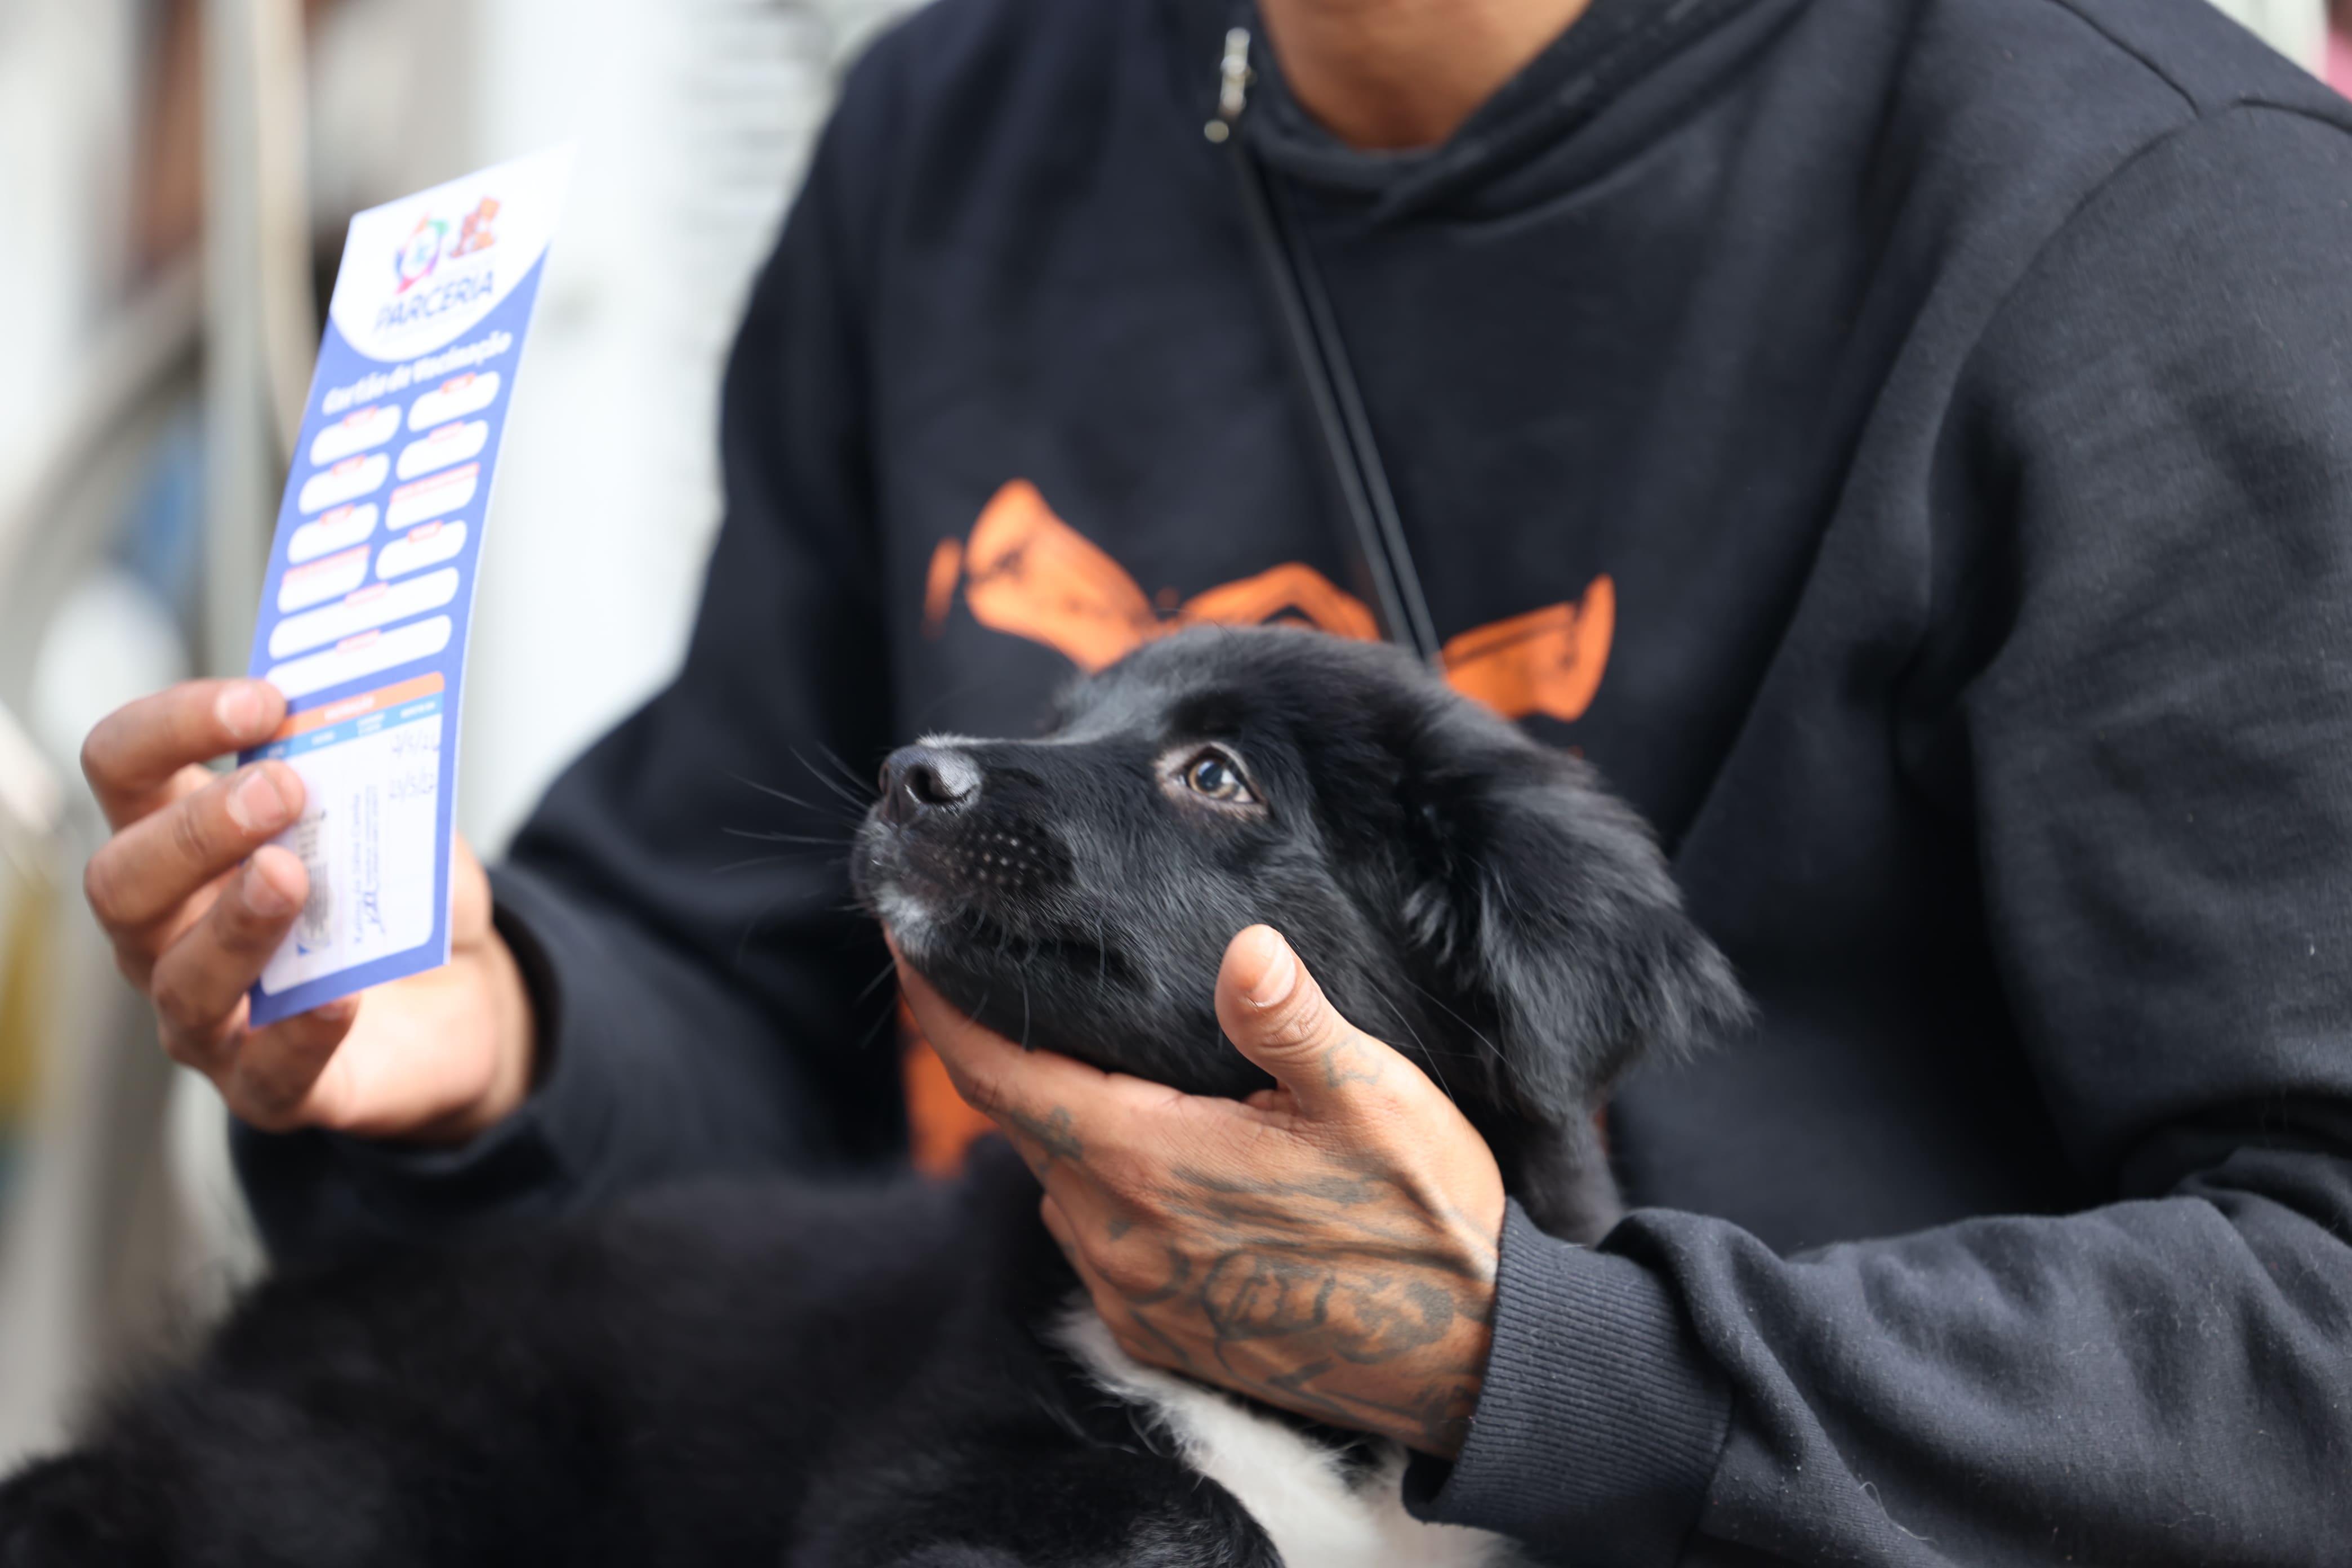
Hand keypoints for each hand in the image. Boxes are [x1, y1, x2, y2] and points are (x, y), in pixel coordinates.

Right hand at [81, 678, 535, 1141]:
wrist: (463, 994)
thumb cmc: (397, 894)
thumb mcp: (398, 817)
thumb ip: (382, 779)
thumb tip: (380, 735)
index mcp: (182, 842)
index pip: (124, 766)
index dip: (173, 726)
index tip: (261, 702)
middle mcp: (169, 931)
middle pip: (123, 880)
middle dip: (195, 829)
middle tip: (280, 790)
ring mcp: (211, 1017)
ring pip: (179, 979)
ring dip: (234, 920)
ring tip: (291, 876)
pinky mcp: (273, 1088)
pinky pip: (269, 1070)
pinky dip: (301, 1032)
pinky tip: (339, 998)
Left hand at [896, 924, 1505, 1456]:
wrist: (1465, 1358)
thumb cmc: (1424, 1219)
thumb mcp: (1374, 1097)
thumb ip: (1292, 1019)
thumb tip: (1243, 949)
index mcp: (1148, 1162)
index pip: (996, 1076)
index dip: (938, 1007)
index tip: (907, 944)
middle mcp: (1117, 1238)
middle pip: (1022, 1124)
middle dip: (1006, 1054)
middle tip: (1011, 986)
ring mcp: (1133, 1296)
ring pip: (1059, 1184)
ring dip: (1066, 1128)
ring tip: (1103, 1070)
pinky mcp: (1159, 1336)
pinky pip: (1097, 1246)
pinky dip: (1105, 1194)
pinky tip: (1162, 1164)